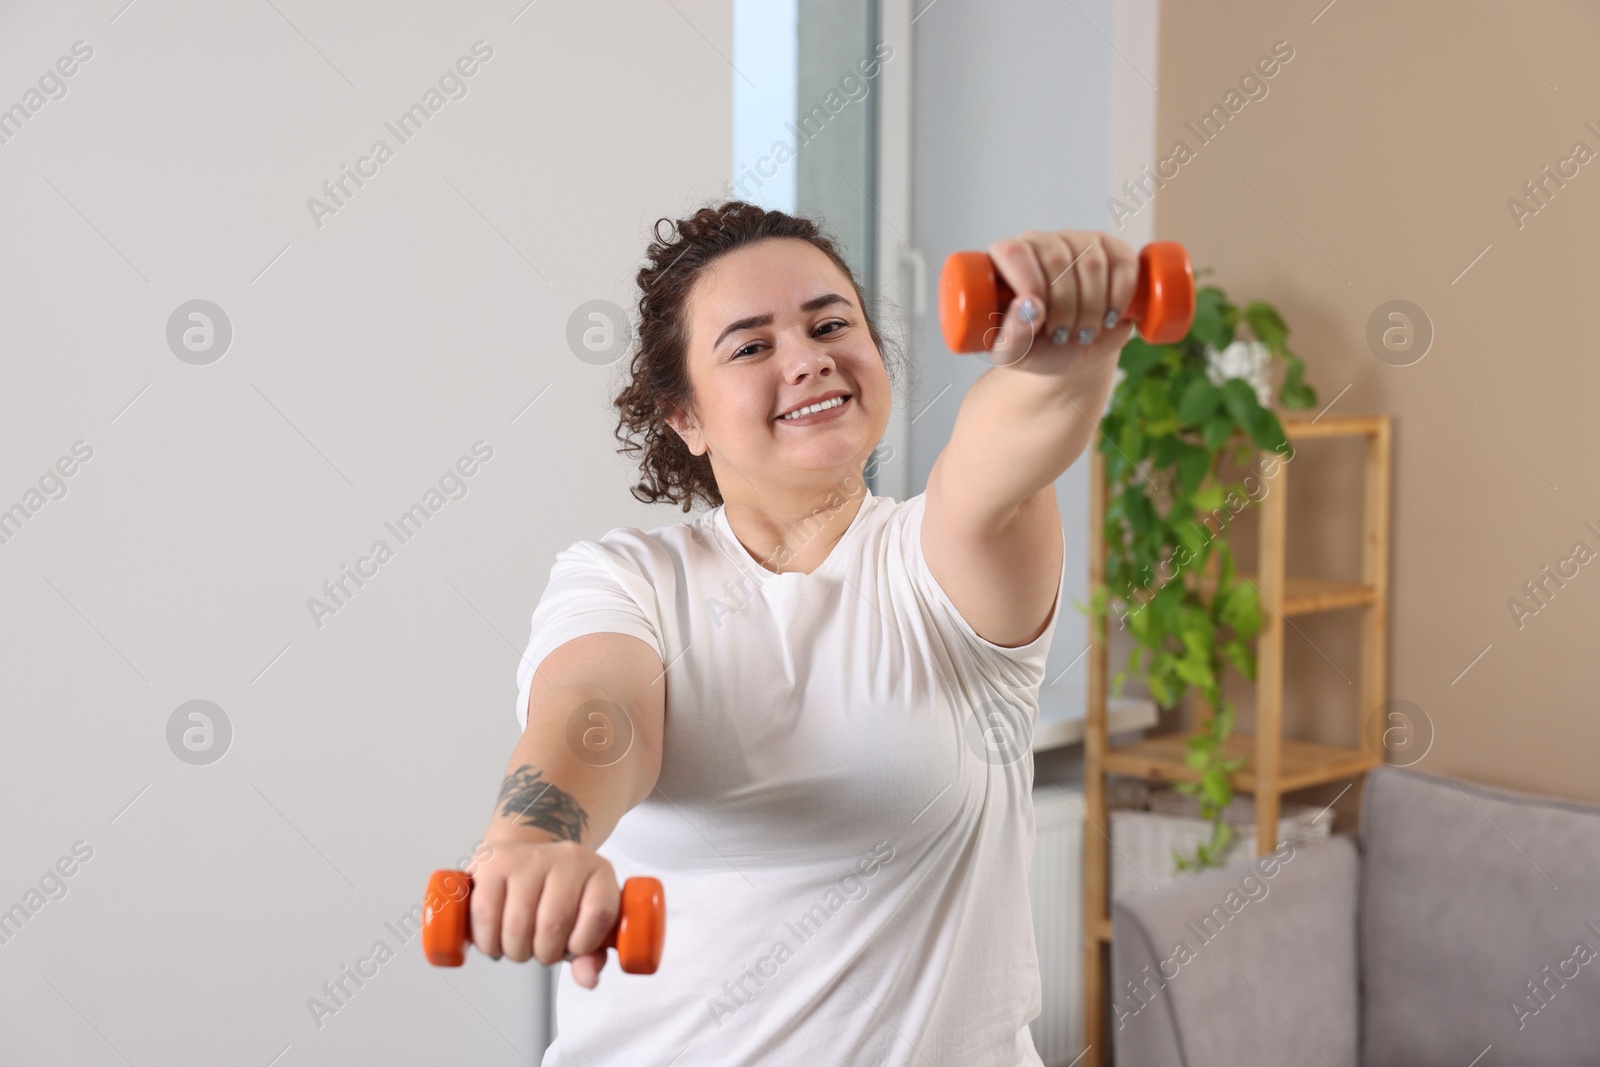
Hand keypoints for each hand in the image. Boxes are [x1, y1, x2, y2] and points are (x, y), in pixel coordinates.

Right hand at [469, 836, 618, 987]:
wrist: (526, 853)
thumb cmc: (558, 895)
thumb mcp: (584, 921)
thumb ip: (591, 955)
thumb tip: (587, 980)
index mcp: (598, 871)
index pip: (600, 913)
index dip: (584, 943)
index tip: (573, 948)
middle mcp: (566, 858)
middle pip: (554, 924)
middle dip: (544, 953)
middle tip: (540, 949)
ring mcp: (528, 857)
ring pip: (517, 924)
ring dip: (515, 950)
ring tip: (518, 944)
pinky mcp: (493, 862)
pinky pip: (485, 914)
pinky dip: (488, 940)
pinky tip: (494, 938)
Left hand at [983, 229, 1139, 375]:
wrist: (1074, 352)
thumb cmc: (1036, 349)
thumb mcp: (1013, 354)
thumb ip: (1011, 337)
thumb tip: (1028, 307)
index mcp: (1004, 260)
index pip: (1014, 253)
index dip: (1030, 284)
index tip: (1039, 318)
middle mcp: (1040, 242)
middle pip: (1057, 260)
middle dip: (1064, 308)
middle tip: (1061, 336)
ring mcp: (1077, 241)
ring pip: (1092, 263)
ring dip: (1091, 308)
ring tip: (1082, 332)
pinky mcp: (1112, 249)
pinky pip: (1123, 262)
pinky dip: (1119, 296)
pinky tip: (1109, 316)